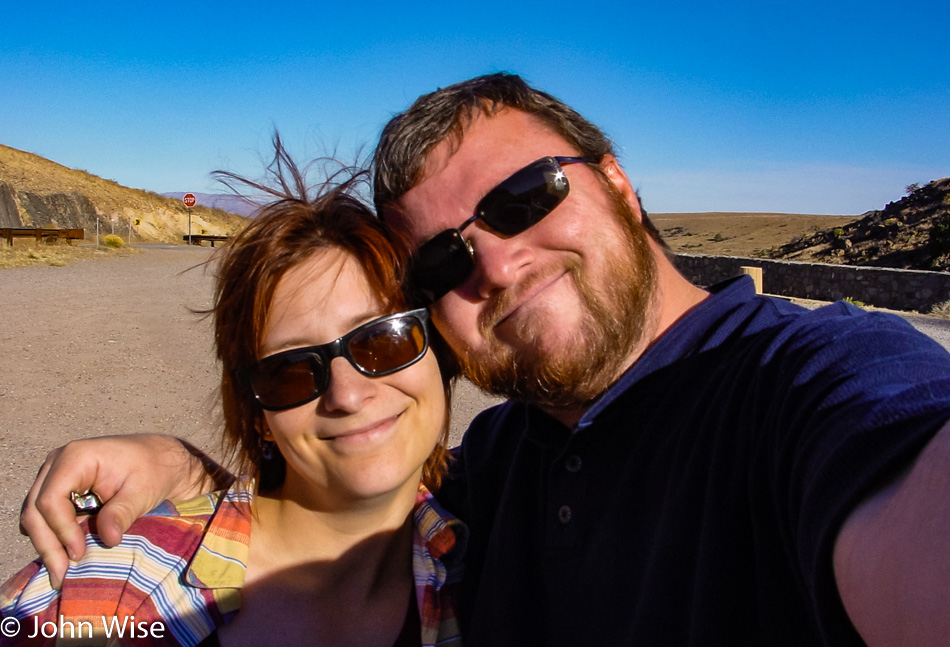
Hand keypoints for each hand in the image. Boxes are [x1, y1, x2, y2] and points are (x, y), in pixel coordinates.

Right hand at [19, 434, 225, 589]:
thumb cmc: (153, 469)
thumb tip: (108, 540)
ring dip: (48, 545)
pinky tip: (66, 559)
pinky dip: (54, 538)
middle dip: (48, 545)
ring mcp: (54, 477)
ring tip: (62, 574)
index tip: (79, 554)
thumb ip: (122, 512)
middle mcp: (57, 464)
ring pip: (35, 517)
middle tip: (62, 576)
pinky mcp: (59, 491)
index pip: (51, 499)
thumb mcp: (143, 490)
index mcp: (75, 457)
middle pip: (36, 511)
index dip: (61, 530)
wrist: (160, 459)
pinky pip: (46, 518)